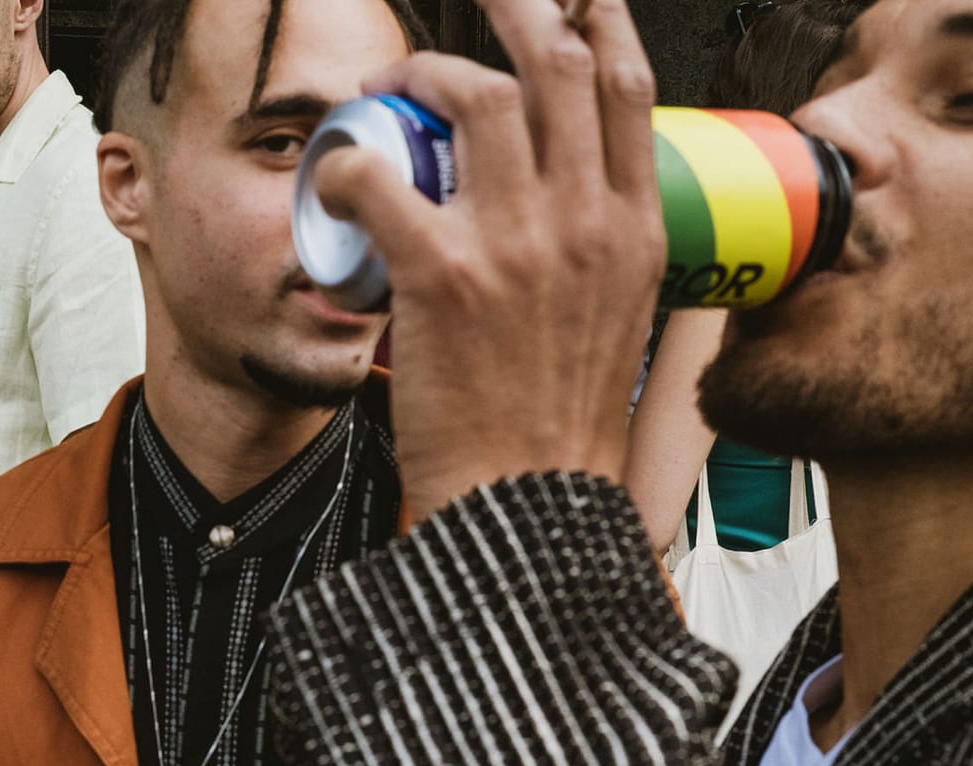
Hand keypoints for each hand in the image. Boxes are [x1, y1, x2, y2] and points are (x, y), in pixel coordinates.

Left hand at [311, 0, 663, 524]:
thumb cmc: (557, 430)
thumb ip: (600, 252)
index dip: (595, 22)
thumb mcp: (617, 322)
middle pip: (558, 62)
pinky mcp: (444, 276)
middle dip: (515, 4)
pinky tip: (335, 175)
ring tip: (387, 89)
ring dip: (422, 73)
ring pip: (477, 95)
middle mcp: (587, 221)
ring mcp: (518, 244)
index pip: (627, 86)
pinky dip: (349, 163)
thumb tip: (568, 205)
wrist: (529, 508)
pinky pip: (383, 177)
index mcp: (637, 229)